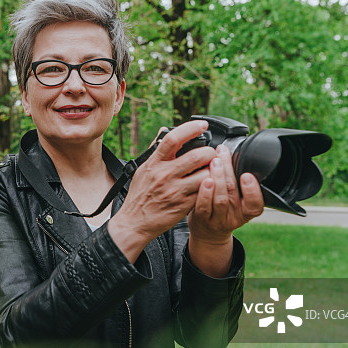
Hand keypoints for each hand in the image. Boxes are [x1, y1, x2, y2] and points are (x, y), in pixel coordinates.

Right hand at [108, 120, 215, 261]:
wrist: (134, 223)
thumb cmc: (139, 196)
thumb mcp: (142, 170)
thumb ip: (155, 150)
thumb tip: (164, 130)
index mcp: (154, 163)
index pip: (173, 139)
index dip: (191, 128)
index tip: (202, 125)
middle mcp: (164, 175)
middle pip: (197, 155)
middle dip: (210, 152)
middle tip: (212, 154)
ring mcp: (175, 191)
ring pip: (205, 175)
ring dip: (213, 171)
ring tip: (211, 171)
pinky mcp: (183, 205)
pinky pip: (204, 192)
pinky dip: (209, 187)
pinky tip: (207, 186)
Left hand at [188, 143, 263, 245]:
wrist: (208, 232)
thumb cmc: (223, 209)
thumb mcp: (237, 199)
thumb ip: (237, 179)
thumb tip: (232, 150)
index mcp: (247, 210)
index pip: (256, 204)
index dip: (253, 191)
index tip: (247, 175)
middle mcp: (235, 215)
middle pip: (233, 192)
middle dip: (228, 170)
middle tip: (223, 154)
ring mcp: (218, 219)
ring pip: (220, 198)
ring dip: (217, 178)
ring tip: (214, 162)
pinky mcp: (203, 219)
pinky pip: (203, 206)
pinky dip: (204, 192)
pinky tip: (203, 179)